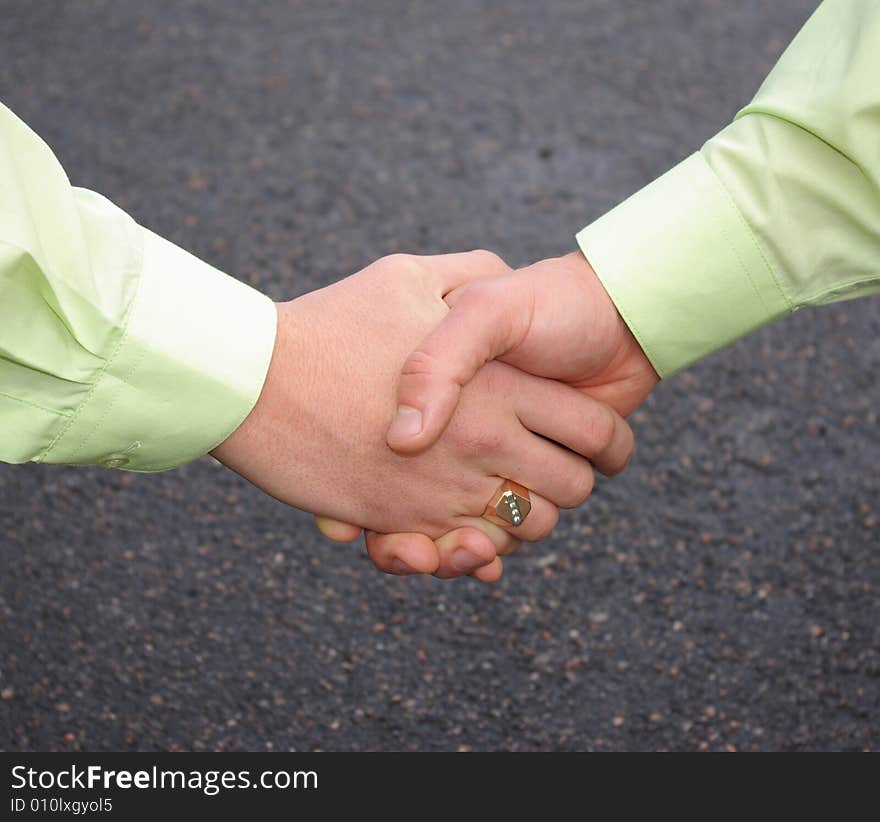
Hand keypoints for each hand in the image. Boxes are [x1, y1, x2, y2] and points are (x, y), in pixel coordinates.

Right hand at [212, 251, 634, 576]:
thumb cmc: (333, 318)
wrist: (250, 374)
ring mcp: (444, 485)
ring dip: (523, 525)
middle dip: (568, 488)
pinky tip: (472, 541)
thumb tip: (502, 277)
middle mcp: (483, 438)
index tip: (592, 441)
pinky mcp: (402, 518)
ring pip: (525, 530)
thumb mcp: (406, 275)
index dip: (606, 442)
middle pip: (571, 490)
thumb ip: (467, 275)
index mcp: (500, 383)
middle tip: (545, 471)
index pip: (595, 432)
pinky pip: (464, 554)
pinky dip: (476, 555)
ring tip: (504, 501)